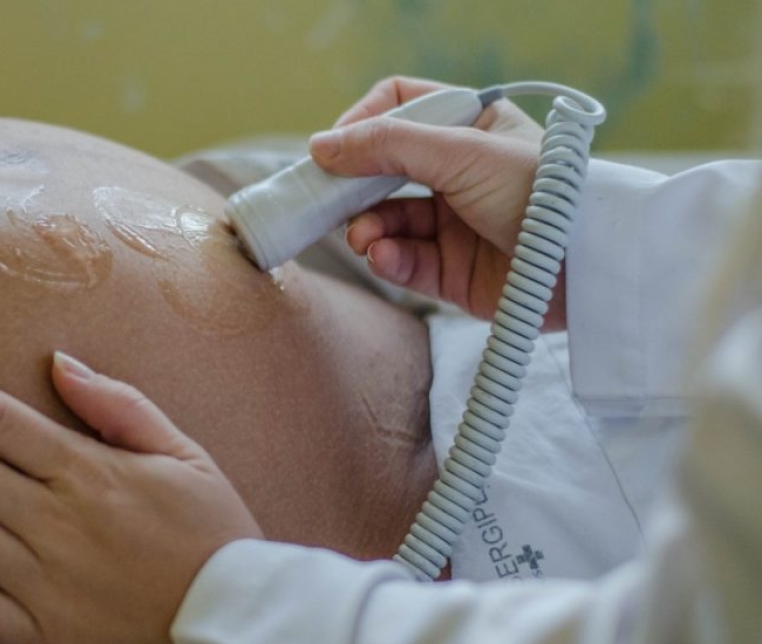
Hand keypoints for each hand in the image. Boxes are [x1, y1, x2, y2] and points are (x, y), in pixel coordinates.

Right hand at [310, 75, 566, 329]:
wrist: (585, 268)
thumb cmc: (538, 193)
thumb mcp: (460, 152)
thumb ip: (388, 145)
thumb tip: (320, 145)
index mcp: (470, 127)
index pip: (399, 109)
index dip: (361, 124)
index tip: (332, 149)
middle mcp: (459, 172)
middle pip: (382, 170)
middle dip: (353, 187)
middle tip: (323, 200)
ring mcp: (454, 223)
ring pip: (387, 221)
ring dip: (367, 228)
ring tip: (364, 239)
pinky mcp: (451, 272)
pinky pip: (404, 262)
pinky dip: (388, 259)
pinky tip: (384, 258)